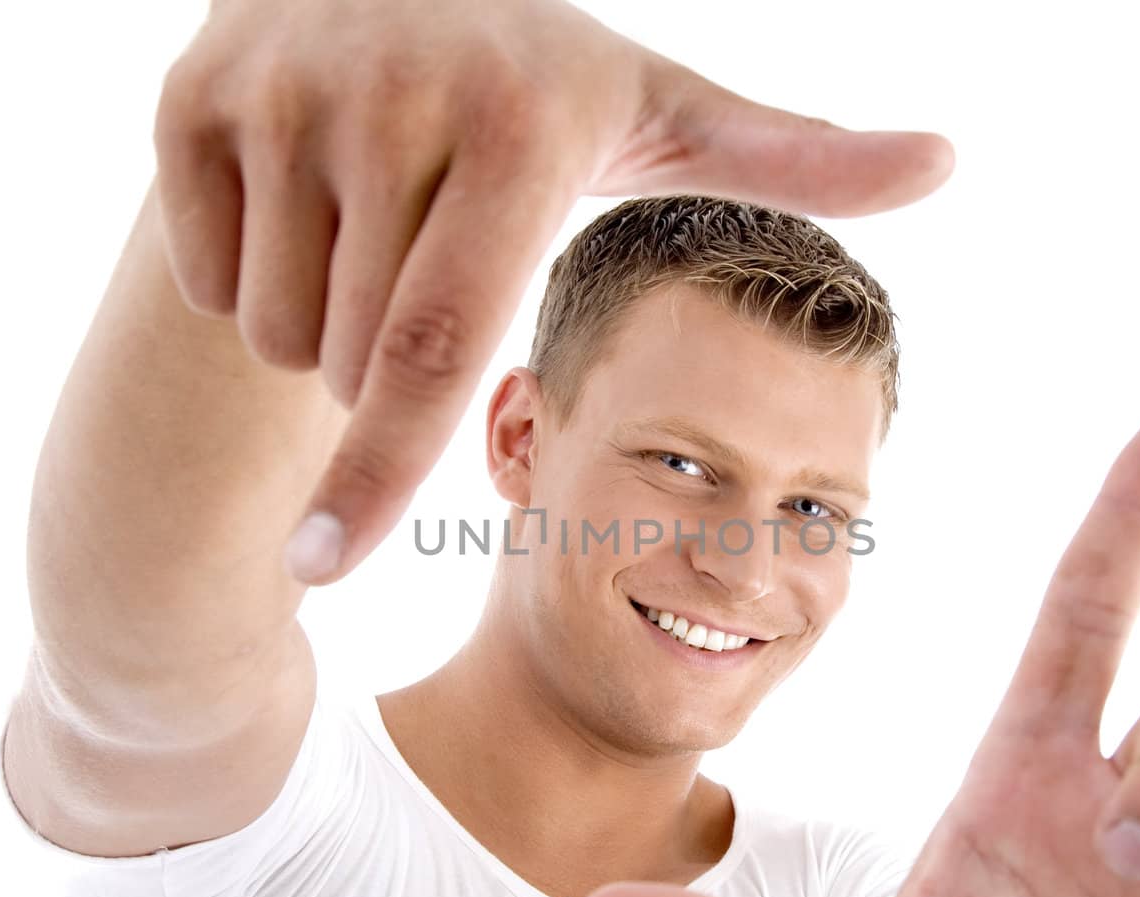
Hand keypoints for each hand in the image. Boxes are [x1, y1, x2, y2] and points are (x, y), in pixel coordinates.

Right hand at [152, 0, 953, 584]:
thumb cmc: (541, 82)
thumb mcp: (667, 113)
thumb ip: (799, 158)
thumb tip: (948, 159)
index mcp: (520, 122)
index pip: (438, 346)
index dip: (380, 479)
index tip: (327, 571)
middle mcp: (391, 90)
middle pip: (354, 359)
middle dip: (385, 369)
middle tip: (428, 262)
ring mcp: (279, 87)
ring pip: (275, 329)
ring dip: (317, 326)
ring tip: (368, 229)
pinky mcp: (191, 93)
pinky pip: (206, 277)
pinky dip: (243, 276)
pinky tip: (297, 199)